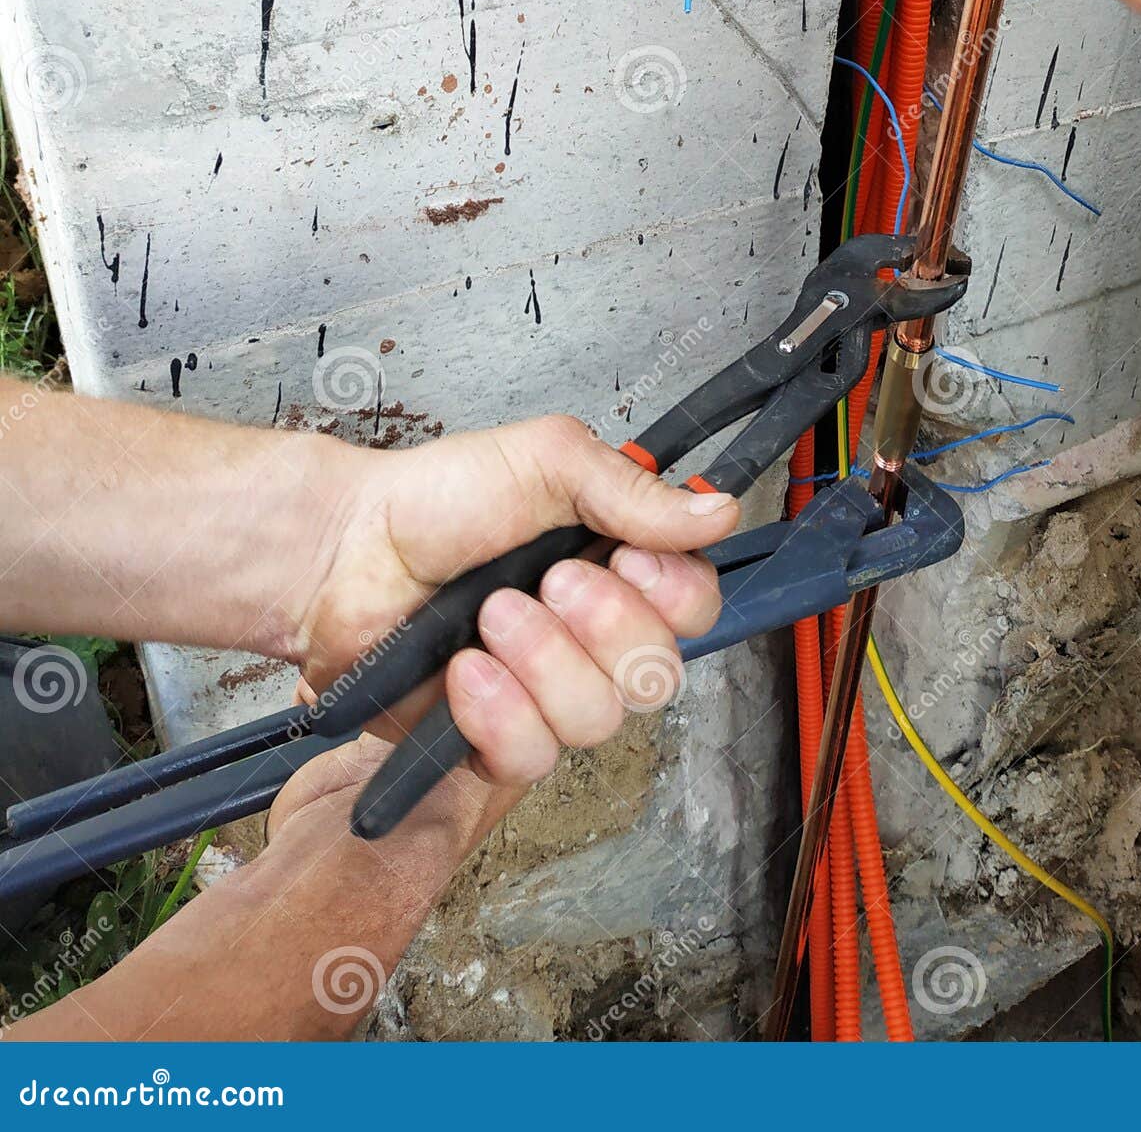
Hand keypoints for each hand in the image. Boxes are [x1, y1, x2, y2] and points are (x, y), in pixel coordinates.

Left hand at [290, 414, 737, 786]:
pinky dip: (498, 711)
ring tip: (491, 615)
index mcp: (617, 571)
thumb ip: (634, 488)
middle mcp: (591, 639)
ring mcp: (544, 693)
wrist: (344, 550)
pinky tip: (464, 669)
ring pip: (598, 718)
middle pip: (658, 674)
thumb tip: (719, 511)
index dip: (675, 596)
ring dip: (543, 661)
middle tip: (551, 580)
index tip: (629, 558)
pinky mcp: (492, 738)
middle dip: (606, 626)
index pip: (695, 610)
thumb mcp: (545, 462)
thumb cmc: (436, 501)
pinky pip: (531, 756)